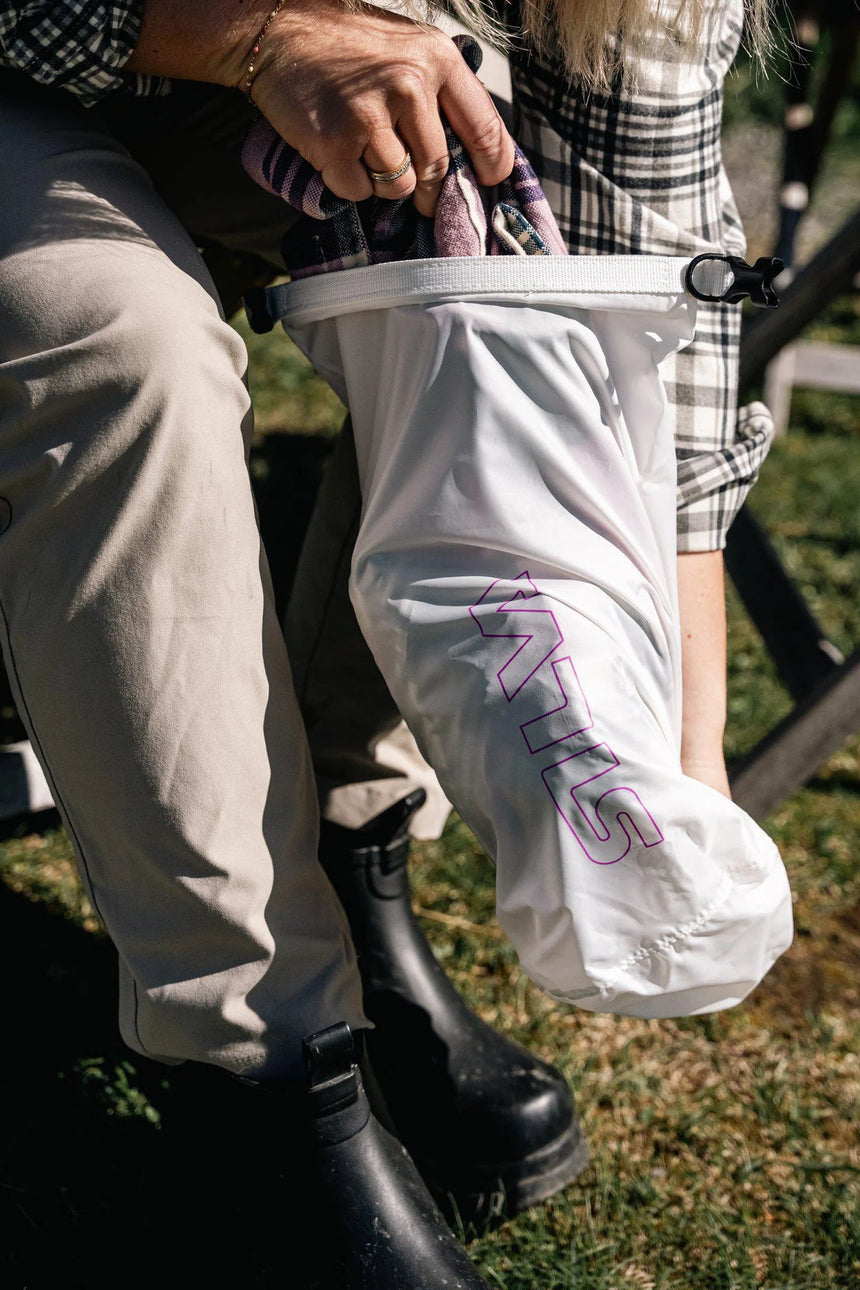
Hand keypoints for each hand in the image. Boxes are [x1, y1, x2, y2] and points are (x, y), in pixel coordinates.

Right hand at [248, 0, 513, 213]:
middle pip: (438, 169)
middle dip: (430, 192)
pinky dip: (348, 182)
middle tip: (421, 195)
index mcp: (437, 59)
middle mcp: (409, 84)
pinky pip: (358, 191)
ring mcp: (371, 115)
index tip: (489, 185)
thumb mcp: (408, 50)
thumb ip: (442, 93)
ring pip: (399, 186)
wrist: (278, 31)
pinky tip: (337, 151)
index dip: (491, 167)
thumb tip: (473, 153)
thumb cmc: (346, 45)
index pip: (484, 128)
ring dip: (383, 181)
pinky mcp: (336, 143)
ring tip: (363, 149)